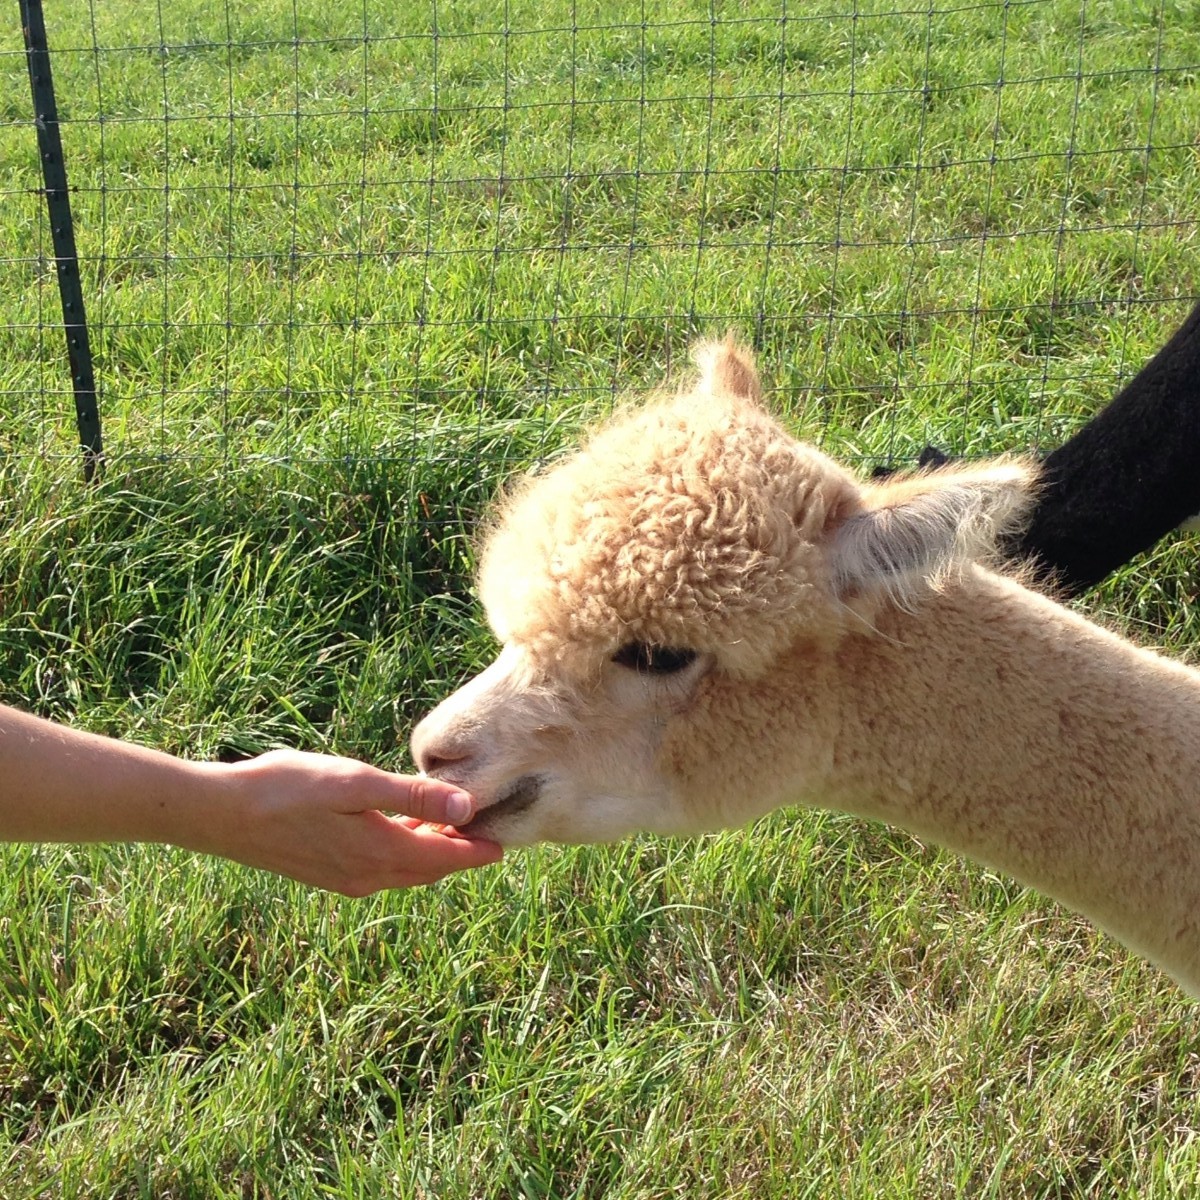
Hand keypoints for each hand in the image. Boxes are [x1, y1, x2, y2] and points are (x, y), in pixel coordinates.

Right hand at [202, 749, 503, 894]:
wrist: (221, 814)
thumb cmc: (288, 789)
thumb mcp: (357, 783)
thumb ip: (415, 797)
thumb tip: (468, 809)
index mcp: (381, 854)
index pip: (446, 860)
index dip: (477, 851)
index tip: (504, 843)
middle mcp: (367, 876)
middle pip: (429, 869)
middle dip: (459, 854)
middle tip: (486, 833)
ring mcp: (344, 878)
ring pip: (404, 869)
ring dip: (431, 852)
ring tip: (453, 829)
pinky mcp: (325, 872)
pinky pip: (380, 867)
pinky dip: (402, 851)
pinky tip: (400, 828)